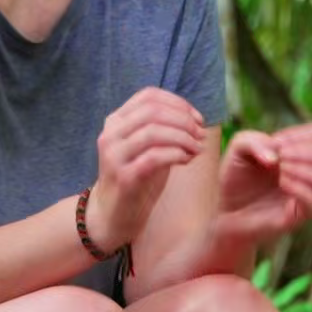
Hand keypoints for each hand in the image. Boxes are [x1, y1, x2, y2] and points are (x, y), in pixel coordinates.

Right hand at [88, 88, 203, 251]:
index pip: (148, 96)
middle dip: (183, 120)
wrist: (112, 215)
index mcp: (116, 121)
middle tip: (201, 134)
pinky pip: (154, 157)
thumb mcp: (148, 147)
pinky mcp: (123, 177)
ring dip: (183, 138)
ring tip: (197, 149)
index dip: (178, 103)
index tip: (197, 119)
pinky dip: (176, 154)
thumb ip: (164, 129)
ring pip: (153, 131)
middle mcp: (111, 134)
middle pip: (152, 111)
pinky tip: (186, 160)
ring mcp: (114, 155)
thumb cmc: (137, 178)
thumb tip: (196, 120)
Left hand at [213, 124, 311, 247]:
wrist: (224, 211)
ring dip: (305, 171)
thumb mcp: (238, 149)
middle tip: (282, 158)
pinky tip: (281, 183)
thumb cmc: (235, 178)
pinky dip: (300, 188)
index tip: (276, 143)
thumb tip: (276, 156)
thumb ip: (253, 140)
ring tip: (281, 171)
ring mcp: (305, 197)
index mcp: (299, 154)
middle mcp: (308, 175)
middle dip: (307, 153)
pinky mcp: (298, 216)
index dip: (300, 136)